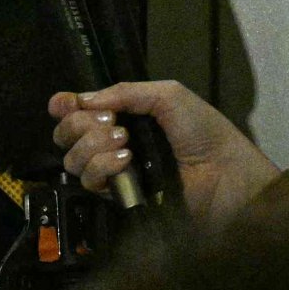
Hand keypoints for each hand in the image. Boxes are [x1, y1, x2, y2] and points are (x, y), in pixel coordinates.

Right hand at [52, 80, 279, 223]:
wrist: (224, 176)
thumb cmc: (204, 132)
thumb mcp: (169, 96)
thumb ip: (125, 92)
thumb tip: (82, 100)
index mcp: (127, 116)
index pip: (81, 111)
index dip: (65, 106)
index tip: (63, 103)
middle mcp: (114, 143)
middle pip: (69, 135)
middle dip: (79, 124)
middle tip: (110, 122)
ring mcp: (115, 172)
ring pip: (74, 159)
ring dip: (93, 145)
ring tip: (126, 142)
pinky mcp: (119, 197)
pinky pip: (90, 182)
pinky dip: (102, 167)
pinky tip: (125, 160)